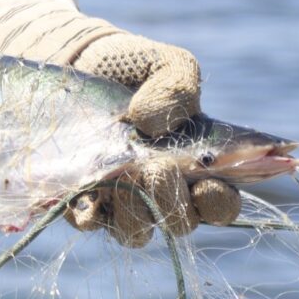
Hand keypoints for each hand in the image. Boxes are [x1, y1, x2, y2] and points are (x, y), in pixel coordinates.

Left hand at [67, 34, 241, 246]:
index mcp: (197, 166)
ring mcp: (121, 202)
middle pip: (180, 223)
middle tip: (160, 169)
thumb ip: (177, 88)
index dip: (218, 203)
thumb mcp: (166, 67)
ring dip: (135, 210)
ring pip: (137, 231)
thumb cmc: (134, 70)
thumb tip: (154, 125)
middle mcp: (161, 192)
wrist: (79, 67)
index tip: (208, 184)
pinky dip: (91, 211)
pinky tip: (89, 186)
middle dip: (172, 200)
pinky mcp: (82, 203)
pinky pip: (91, 224)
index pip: (219, 204)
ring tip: (124, 175)